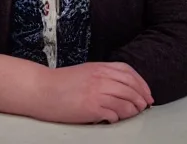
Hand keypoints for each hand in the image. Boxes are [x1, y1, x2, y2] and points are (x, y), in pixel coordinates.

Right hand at [35, 62, 154, 123]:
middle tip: (144, 106)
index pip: (130, 73)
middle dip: (141, 98)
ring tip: (133, 113)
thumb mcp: (86, 70)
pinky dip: (117, 117)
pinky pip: (113, 114)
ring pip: (125, 102)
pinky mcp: (91, 108)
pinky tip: (115, 119)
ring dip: (132, 109)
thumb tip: (122, 85)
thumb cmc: (60, 82)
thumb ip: (104, 74)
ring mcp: (97, 93)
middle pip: (131, 88)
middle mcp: (102, 79)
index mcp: (101, 68)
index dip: (142, 84)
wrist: (39, 89)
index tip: (147, 93)